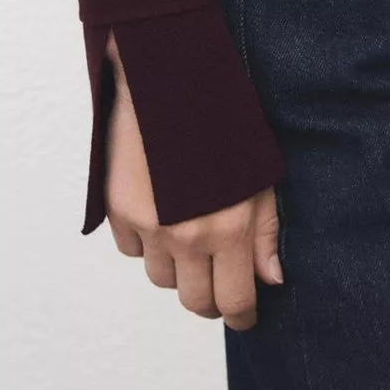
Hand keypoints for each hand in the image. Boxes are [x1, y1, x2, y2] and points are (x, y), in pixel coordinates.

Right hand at [101, 34, 284, 330]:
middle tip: (218, 276)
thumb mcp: (260, 169)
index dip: (241, 315)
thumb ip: (266, 230)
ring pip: (161, 279)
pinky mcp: (119, 209)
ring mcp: (149, 225)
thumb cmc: (222, 115)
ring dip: (177, 266)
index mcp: (228, 226)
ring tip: (190, 227)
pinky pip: (133, 250)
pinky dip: (147, 241)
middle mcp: (187, 234)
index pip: (233, 302)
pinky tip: (162, 207)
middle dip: (210, 296)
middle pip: (194, 301)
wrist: (169, 73)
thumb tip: (270, 279)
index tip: (244, 314)